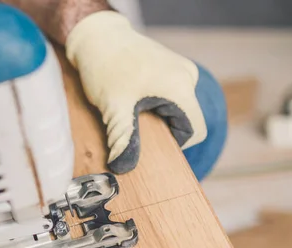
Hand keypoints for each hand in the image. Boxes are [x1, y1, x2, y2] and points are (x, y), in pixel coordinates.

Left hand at [66, 11, 205, 173]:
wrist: (96, 35)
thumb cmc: (105, 66)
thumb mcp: (114, 107)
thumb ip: (123, 139)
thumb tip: (122, 168)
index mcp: (181, 88)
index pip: (195, 132)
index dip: (173, 146)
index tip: (147, 146)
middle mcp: (187, 77)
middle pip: (185, 121)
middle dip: (160, 132)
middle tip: (132, 129)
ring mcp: (180, 70)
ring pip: (177, 109)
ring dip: (155, 118)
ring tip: (129, 111)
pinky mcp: (170, 68)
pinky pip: (170, 97)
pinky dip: (153, 105)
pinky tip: (132, 100)